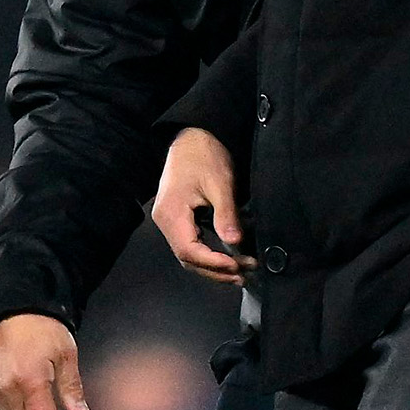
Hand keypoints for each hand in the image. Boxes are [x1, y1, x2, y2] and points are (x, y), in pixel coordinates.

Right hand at [152, 128, 258, 283]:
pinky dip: (209, 256)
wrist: (192, 137)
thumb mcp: (219, 182)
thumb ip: (226, 213)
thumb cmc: (203, 155)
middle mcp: (165, 221)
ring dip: (213, 267)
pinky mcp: (177, 220)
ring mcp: (169, 221)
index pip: (188, 250)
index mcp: (171, 213)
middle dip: (216, 270)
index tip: (237, 264)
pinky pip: (191, 245)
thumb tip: (235, 242)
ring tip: (240, 271)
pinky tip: (227, 259)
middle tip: (245, 272)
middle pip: (187, 258)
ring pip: (189, 255)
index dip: (213, 263)